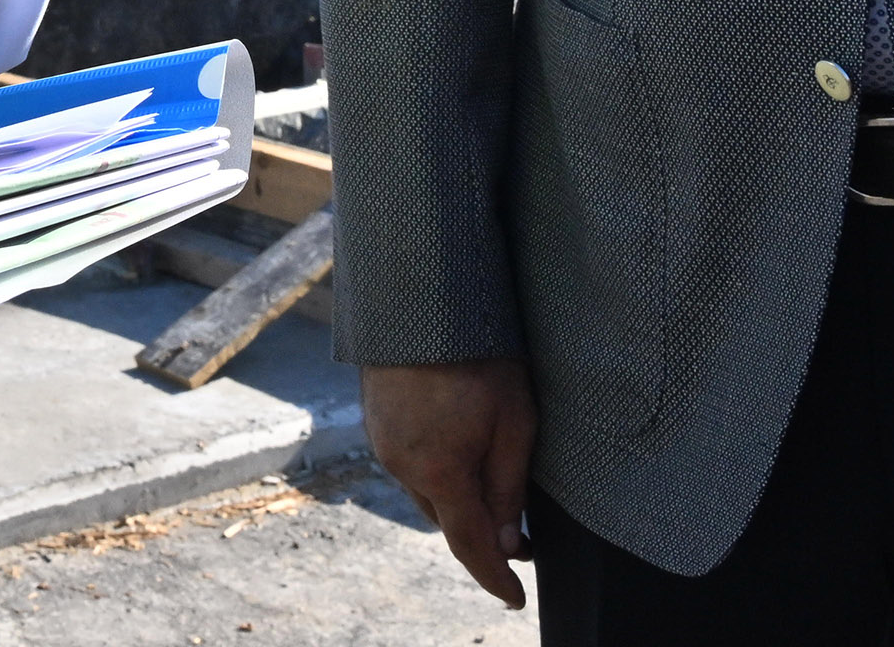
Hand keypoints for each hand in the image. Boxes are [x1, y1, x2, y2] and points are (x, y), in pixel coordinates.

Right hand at [363, 357, 535, 609]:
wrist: (419, 294)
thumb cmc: (477, 354)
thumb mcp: (514, 423)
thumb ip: (508, 488)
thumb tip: (507, 543)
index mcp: (438, 472)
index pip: (470, 546)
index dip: (495, 578)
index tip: (516, 599)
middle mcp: (401, 465)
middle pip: (445, 520)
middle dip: (478, 534)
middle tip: (518, 535)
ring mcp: (382, 442)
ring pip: (425, 492)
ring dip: (455, 499)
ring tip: (489, 480)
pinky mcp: (375, 421)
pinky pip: (408, 464)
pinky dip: (435, 472)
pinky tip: (456, 446)